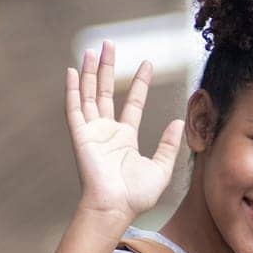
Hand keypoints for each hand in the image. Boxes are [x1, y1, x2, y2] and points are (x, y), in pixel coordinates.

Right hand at [65, 40, 184, 222]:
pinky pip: (74, 109)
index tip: (146, 63)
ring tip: (93, 50)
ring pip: (89, 94)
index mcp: (125, 138)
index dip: (138, 83)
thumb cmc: (136, 196)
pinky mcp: (80, 136)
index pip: (132, 102)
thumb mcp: (161, 168)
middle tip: (109, 44)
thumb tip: (179, 121)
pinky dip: (73, 90)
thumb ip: (168, 145)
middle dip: (107, 68)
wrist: (115, 208)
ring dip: (90, 72)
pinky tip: (72, 71)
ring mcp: (92, 132)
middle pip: (105, 92)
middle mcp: (107, 131)